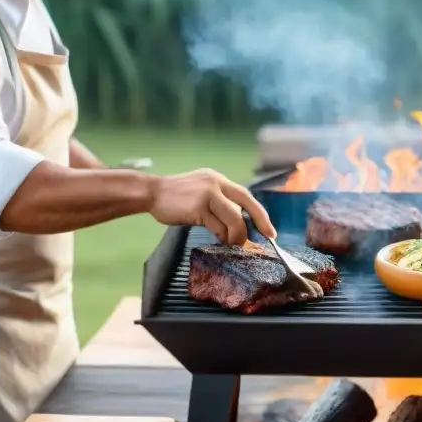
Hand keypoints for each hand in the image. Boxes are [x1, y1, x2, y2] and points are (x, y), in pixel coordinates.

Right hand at [148, 168, 276, 245]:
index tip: (269, 230)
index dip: (260, 214)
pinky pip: (217, 227)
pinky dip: (220, 236)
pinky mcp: (198, 208)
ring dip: (234, 235)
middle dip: (256, 225)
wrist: (152, 193)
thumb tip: (238, 223)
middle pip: (244, 206)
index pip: (246, 196)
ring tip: (230, 242)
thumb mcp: (201, 190)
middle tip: (259, 240)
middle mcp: (215, 183)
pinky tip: (217, 238)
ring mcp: (207, 195)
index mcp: (218, 179)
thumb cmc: (176, 197)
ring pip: (233, 219)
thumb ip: (219, 202)